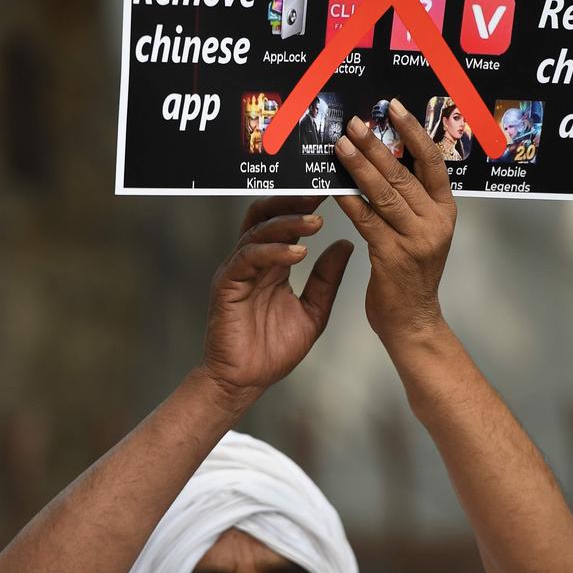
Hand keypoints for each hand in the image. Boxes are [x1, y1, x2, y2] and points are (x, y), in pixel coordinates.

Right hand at [202, 196, 352, 397]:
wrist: (245, 382)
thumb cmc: (273, 350)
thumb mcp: (313, 311)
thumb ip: (327, 278)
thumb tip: (345, 244)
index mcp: (273, 265)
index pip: (286, 222)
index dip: (306, 204)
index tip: (333, 191)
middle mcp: (253, 262)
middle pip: (267, 214)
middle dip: (293, 200)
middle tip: (321, 192)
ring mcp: (237, 271)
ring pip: (258, 232)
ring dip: (287, 223)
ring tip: (316, 221)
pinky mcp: (227, 285)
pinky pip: (248, 258)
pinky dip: (273, 251)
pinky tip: (297, 252)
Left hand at [334, 99, 456, 355]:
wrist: (413, 322)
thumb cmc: (411, 277)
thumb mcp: (421, 234)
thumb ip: (410, 203)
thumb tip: (384, 163)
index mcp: (444, 212)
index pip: (433, 162)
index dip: (413, 132)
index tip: (394, 107)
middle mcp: (435, 222)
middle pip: (404, 173)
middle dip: (376, 144)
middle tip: (353, 123)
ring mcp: (416, 239)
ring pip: (385, 193)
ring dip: (359, 166)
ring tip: (340, 145)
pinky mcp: (393, 257)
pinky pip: (368, 220)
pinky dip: (350, 201)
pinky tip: (335, 186)